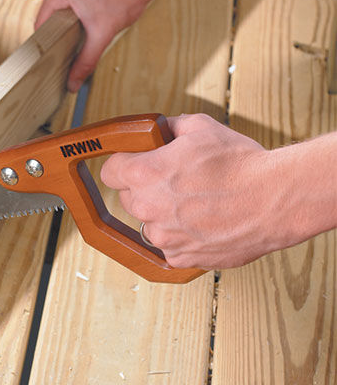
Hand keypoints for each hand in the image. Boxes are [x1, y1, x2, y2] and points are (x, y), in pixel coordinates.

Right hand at [35, 0, 154, 91]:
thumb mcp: (101, 34)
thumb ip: (85, 61)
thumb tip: (73, 83)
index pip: (41, 24)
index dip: (52, 41)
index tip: (63, 49)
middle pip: (50, 13)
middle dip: (64, 26)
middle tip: (83, 31)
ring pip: (59, 3)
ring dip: (71, 14)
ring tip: (89, 16)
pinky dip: (77, 2)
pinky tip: (91, 5)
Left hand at [101, 114, 280, 269]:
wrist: (275, 199)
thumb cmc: (241, 164)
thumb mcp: (200, 127)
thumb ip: (169, 127)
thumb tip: (160, 130)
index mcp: (143, 174)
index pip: (109, 172)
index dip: (123, 165)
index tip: (134, 165)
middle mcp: (146, 207)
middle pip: (127, 198)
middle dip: (144, 189)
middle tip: (174, 181)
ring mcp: (163, 236)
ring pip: (149, 224)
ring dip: (163, 214)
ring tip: (195, 203)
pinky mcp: (180, 257)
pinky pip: (169, 245)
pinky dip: (182, 236)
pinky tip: (203, 222)